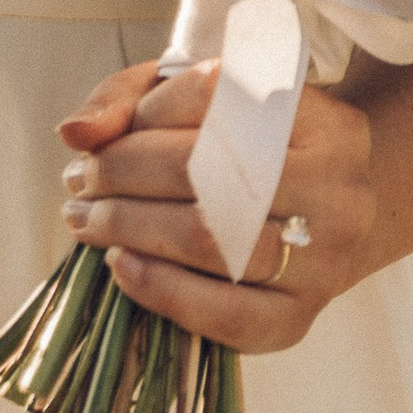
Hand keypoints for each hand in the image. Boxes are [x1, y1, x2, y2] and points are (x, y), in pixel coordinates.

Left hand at [53, 58, 376, 349]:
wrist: (328, 222)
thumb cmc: (250, 153)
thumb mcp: (198, 104)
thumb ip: (130, 98)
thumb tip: (76, 131)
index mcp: (320, 117)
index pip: (215, 94)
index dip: (144, 113)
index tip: (102, 137)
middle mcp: (336, 185)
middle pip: (206, 170)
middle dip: (122, 174)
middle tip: (79, 181)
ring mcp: (325, 258)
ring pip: (211, 240)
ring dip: (128, 228)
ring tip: (87, 220)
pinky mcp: (300, 318)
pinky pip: (224, 314)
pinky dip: (160, 289)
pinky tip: (121, 265)